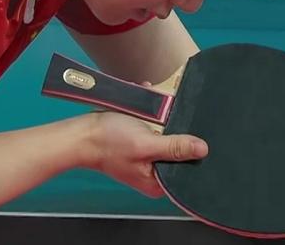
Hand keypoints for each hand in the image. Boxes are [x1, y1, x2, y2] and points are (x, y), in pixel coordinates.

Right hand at [85, 110, 208, 197]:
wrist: (82, 132)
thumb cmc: (108, 143)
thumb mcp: (145, 145)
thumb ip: (174, 148)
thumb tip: (202, 150)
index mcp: (157, 181)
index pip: (186, 168)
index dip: (194, 152)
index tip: (199, 133)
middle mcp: (154, 171)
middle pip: (179, 150)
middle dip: (177, 129)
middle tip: (172, 117)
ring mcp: (147, 155)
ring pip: (169, 135)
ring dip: (164, 118)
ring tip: (155, 109)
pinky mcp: (141, 141)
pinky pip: (155, 127)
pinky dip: (153, 114)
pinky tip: (148, 104)